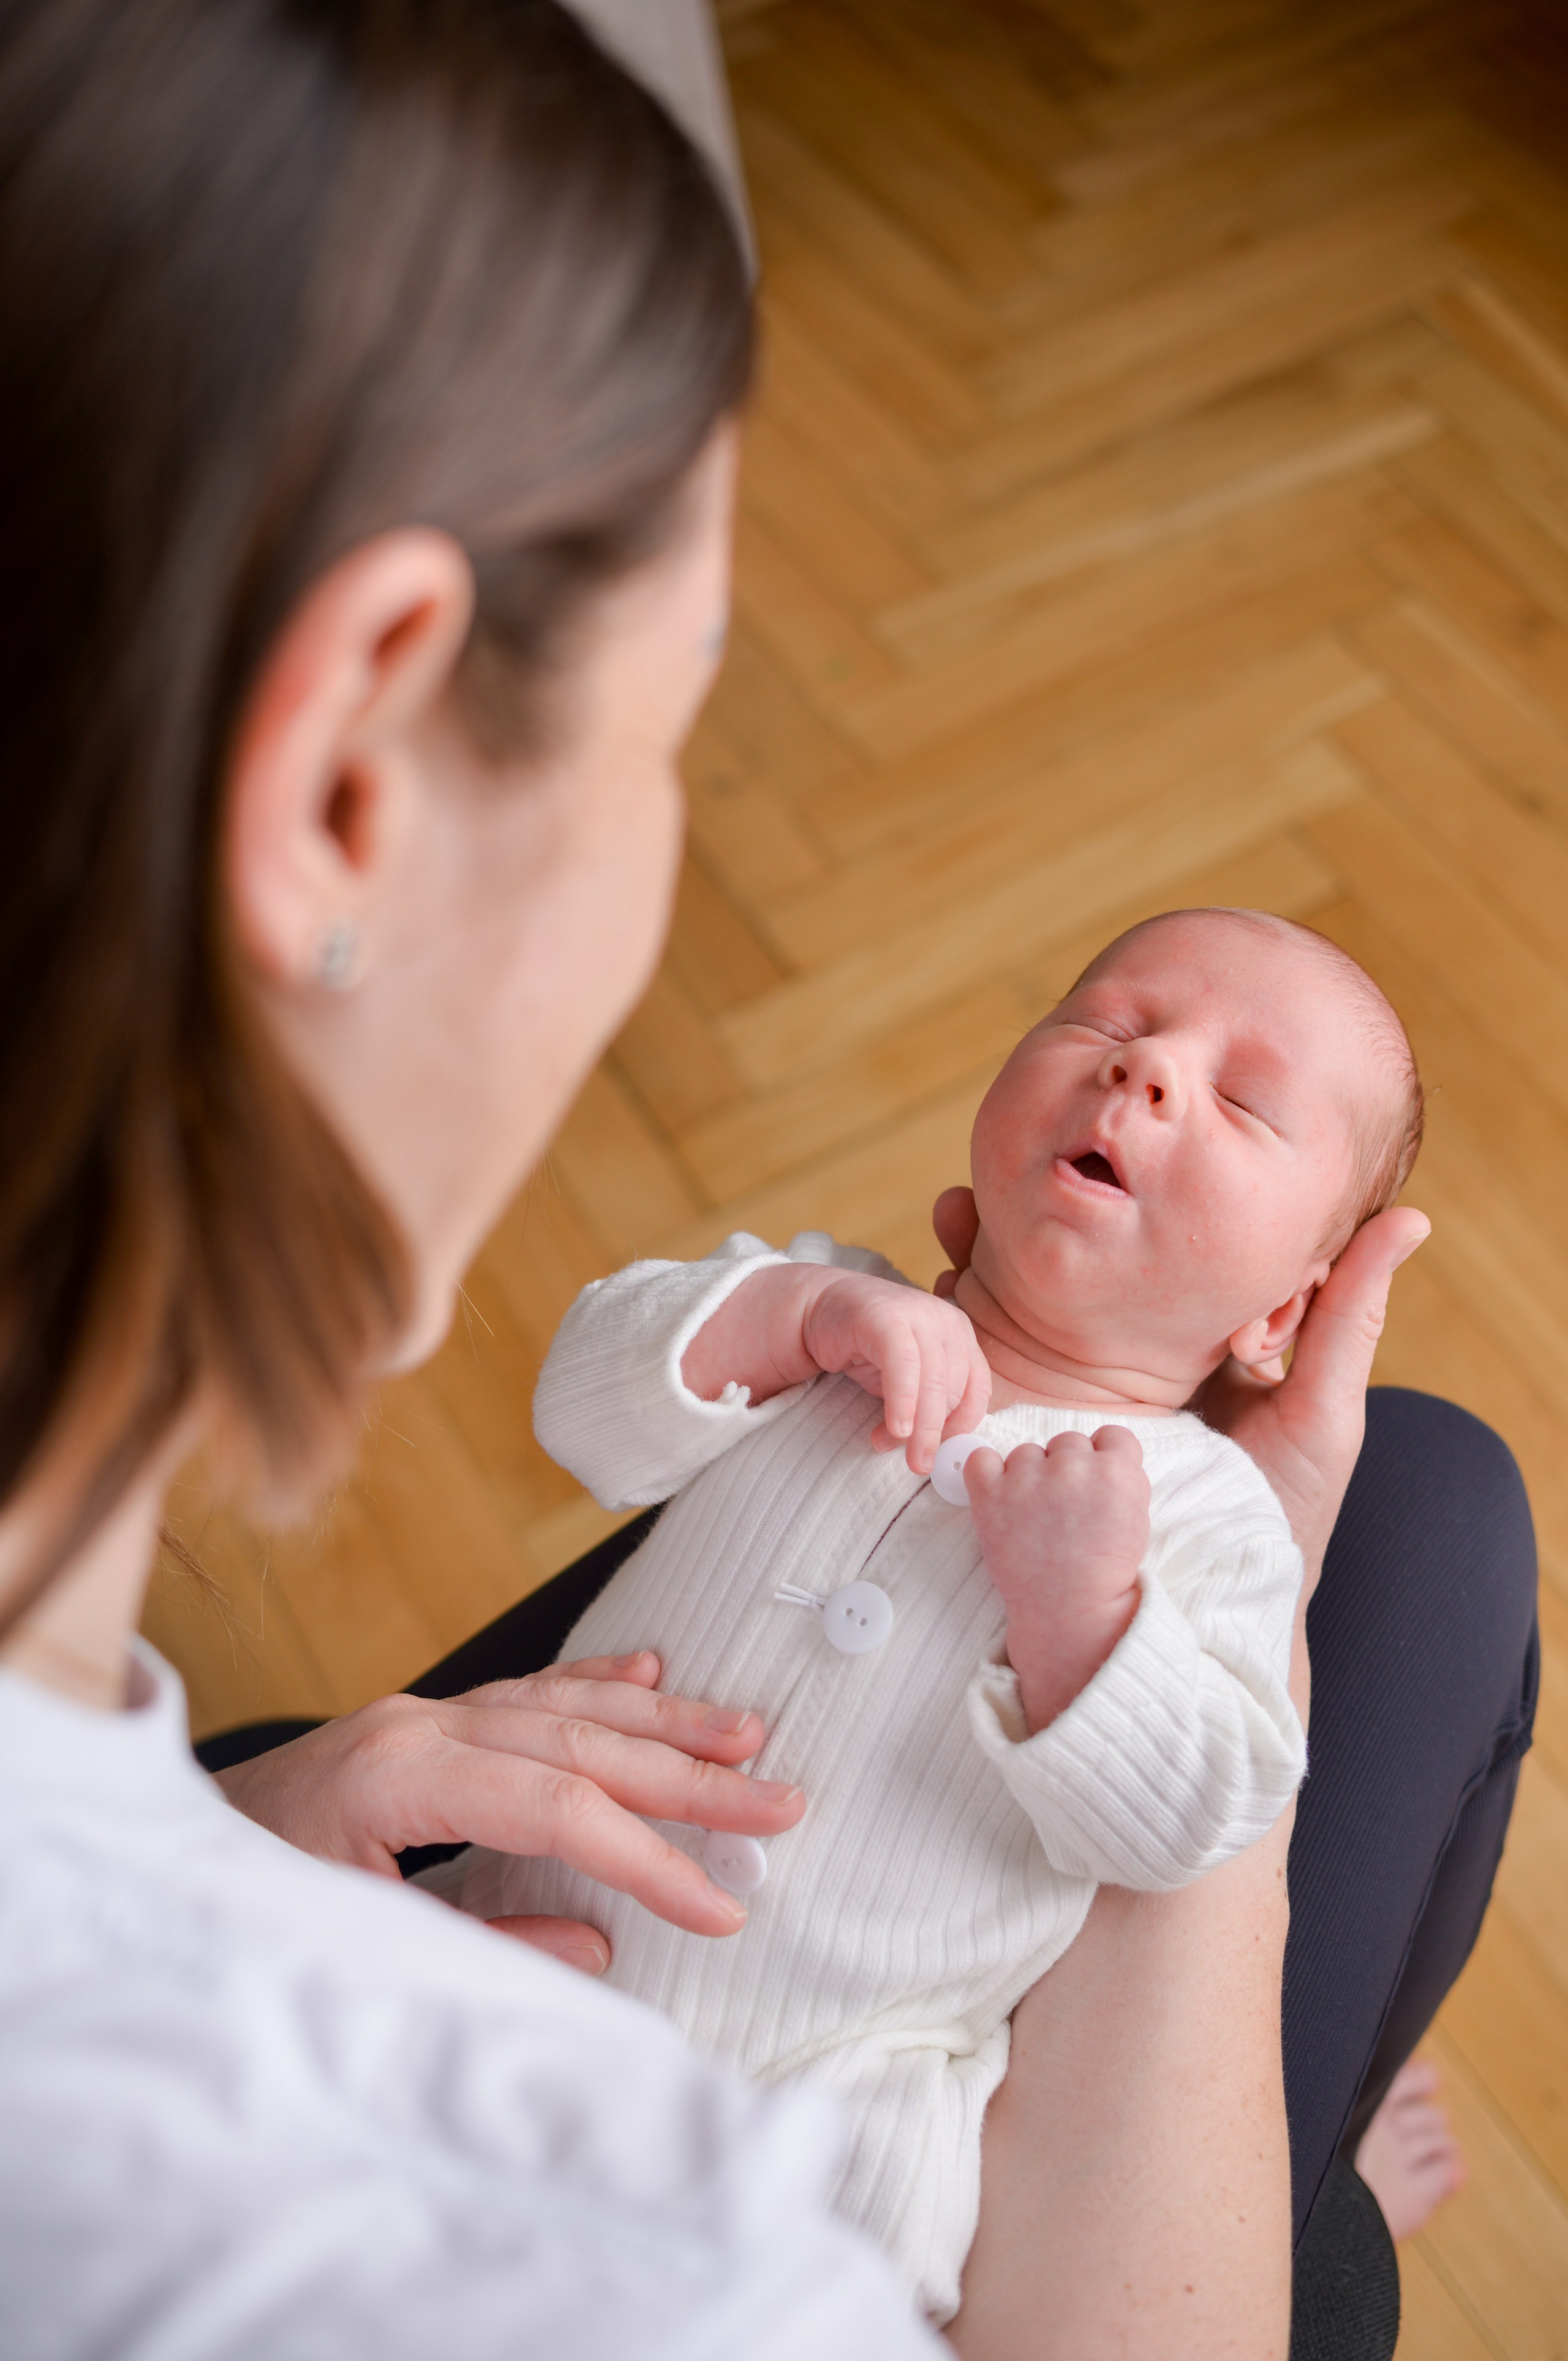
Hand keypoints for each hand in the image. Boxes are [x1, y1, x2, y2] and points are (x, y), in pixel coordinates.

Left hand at [216, 1650, 804, 1969]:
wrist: (152, 1857)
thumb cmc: (239, 1901)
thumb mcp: (346, 1943)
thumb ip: (478, 1948)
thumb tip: (601, 1950)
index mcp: (393, 1772)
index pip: (553, 1804)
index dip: (645, 1855)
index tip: (718, 1903)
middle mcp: (416, 1723)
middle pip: (577, 1740)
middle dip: (686, 1773)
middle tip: (778, 1803)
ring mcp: (419, 1713)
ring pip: (564, 1702)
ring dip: (662, 1720)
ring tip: (746, 1734)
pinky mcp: (419, 1722)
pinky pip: (527, 1687)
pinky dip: (596, 1681)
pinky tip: (651, 1675)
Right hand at [682, 1260, 989, 1474]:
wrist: (820, 1309)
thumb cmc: (867, 1351)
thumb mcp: (907, 1382)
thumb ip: (927, 1406)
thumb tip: (937, 1450)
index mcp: (960, 1336)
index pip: (976, 1390)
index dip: (961, 1427)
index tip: (940, 1453)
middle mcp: (946, 1321)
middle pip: (953, 1390)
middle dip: (933, 1434)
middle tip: (916, 1465)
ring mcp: (919, 1314)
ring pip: (931, 1383)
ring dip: (915, 1425)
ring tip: (889, 1444)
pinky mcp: (887, 1318)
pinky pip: (904, 1366)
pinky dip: (902, 1402)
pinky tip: (894, 1428)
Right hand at [934, 1184, 1429, 1581]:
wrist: (1209, 1618)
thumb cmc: (1283, 1520)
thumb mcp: (1323, 1411)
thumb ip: (1348, 1315)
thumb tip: (1409, 1214)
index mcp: (1194, 1339)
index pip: (1148, 1250)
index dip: (1116, 1194)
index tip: (1086, 1142)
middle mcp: (1132, 1358)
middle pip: (1072, 1266)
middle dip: (1020, 1218)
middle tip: (985, 1179)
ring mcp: (1081, 1398)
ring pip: (1021, 1304)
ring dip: (980, 1258)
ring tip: (952, 1213)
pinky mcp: (1044, 1440)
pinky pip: (994, 1369)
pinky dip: (962, 1324)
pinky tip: (939, 1284)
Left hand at [965, 1427, 1148, 1731]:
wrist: (1070, 1611)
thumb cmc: (1105, 1571)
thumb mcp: (1136, 1519)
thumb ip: (1121, 1479)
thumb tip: (1100, 1455)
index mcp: (1117, 1471)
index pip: (1112, 1436)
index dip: (1104, 1460)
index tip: (1096, 1486)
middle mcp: (1074, 1465)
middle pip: (1069, 1442)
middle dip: (1067, 1470)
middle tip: (1064, 1510)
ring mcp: (1030, 1477)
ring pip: (1028, 1452)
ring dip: (1029, 1476)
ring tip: (1035, 1519)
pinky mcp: (991, 1492)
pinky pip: (979, 1458)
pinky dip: (985, 1472)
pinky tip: (998, 1497)